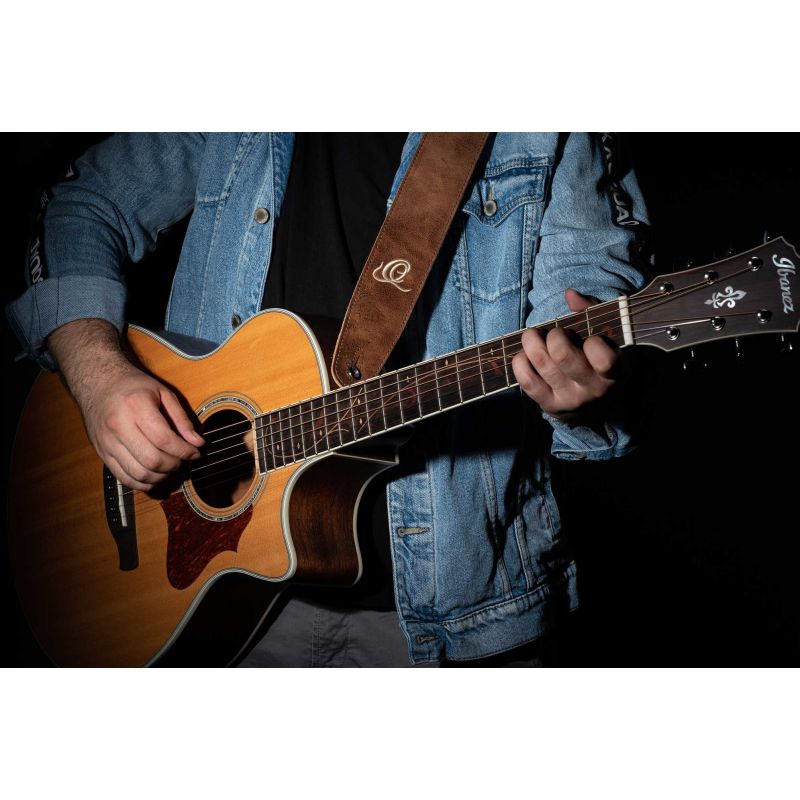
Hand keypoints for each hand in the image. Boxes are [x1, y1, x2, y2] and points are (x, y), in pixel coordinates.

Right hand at [48, 319, 203, 490]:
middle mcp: (118, 426)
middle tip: (182, 460)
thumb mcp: (163, 393)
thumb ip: (181, 419)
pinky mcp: (102, 453)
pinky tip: (154, 475)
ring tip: (170, 467)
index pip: (164, 439)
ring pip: (138, 473)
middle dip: (174, 465)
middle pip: (152, 459)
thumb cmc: (133, 386)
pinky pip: (123, 478)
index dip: (184, 451)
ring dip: (160, 477)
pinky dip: (143, 483)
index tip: (195, 452)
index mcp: (136, 407)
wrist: (98, 383)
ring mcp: (108, 442)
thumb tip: (197, 443)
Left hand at [511, 289, 624, 421]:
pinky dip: (520, 362)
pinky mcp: (550, 406)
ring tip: (534, 337)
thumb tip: (570, 294)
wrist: (597, 406)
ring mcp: (570, 400)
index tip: (590, 338)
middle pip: (562, 356)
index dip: (593, 342)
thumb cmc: (600, 360)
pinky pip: (527, 381)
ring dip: (532, 343)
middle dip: (554, 336)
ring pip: (543, 365)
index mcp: (614, 373)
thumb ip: (592, 312)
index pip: (603, 357)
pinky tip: (525, 355)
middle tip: (555, 333)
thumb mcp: (608, 337)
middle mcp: (592, 390)